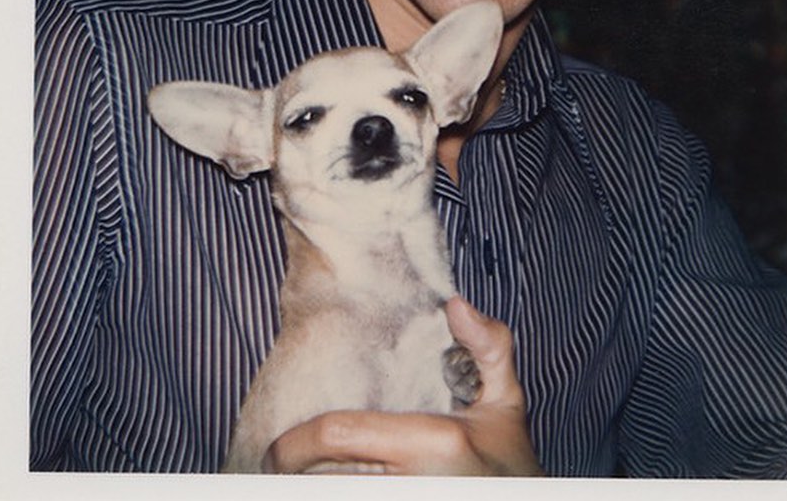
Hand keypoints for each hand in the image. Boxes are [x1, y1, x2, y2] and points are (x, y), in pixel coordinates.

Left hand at [262, 296, 542, 474]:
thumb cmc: (510, 466)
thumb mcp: (507, 404)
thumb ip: (489, 348)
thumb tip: (455, 305)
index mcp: (432, 441)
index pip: (338, 436)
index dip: (295, 444)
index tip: (276, 447)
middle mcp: (412, 481)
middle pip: (326, 480)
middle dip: (295, 474)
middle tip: (276, 466)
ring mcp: (405, 500)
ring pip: (335, 495)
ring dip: (310, 487)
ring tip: (292, 480)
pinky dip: (334, 494)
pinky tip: (322, 486)